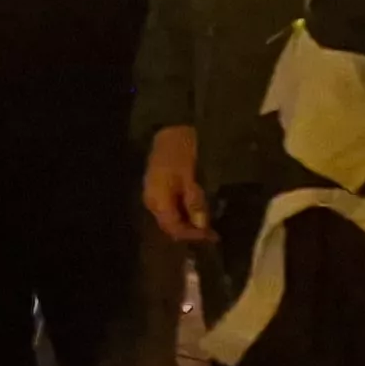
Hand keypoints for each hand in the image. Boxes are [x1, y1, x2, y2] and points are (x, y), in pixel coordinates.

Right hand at [142, 127, 211, 245]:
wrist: (169, 129)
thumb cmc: (181, 152)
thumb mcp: (191, 178)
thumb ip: (194, 203)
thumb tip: (201, 226)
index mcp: (158, 200)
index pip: (174, 228)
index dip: (193, 235)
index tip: (212, 236)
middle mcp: (152, 201)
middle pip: (170, 225)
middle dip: (191, 231)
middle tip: (212, 233)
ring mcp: (154, 194)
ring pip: (170, 217)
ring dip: (188, 222)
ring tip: (207, 222)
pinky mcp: (158, 188)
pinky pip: (170, 207)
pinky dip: (184, 212)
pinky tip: (196, 208)